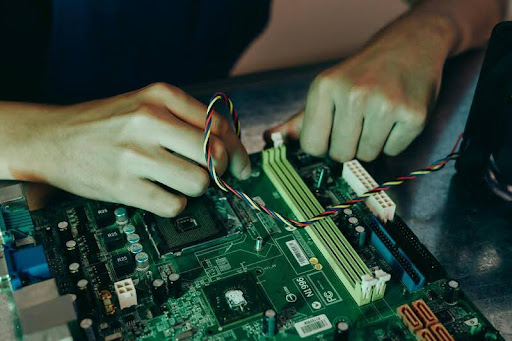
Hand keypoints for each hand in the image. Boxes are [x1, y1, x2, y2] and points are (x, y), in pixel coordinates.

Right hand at [0, 83, 250, 216]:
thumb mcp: (144, 103)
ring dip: (197, 189)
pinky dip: (175, 204)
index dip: (239, 151)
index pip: (219, 125)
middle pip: (214, 155)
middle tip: (216, 177)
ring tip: (180, 183)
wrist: (52, 138)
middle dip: (222, 171)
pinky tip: (162, 194)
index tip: (242, 165)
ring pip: (199, 182)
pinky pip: (174, 204)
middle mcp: (149, 121)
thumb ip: (185, 118)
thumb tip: (229, 148)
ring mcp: (135, 154)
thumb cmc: (104, 122)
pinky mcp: (123, 186)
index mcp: (160, 96)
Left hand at [265, 14, 455, 161]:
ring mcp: (385, 105)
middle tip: (358, 122)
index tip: (331, 134)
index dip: (323, 146)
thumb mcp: (328, 89)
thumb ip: (300, 120)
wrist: (409, 46)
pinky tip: (394, 118)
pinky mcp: (413, 115)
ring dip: (371, 144)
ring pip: (367, 155)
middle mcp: (353, 94)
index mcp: (325, 87)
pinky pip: (393, 151)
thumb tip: (270, 139)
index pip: (312, 146)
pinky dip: (393, 141)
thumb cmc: (363, 73)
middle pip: (340, 155)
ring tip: (377, 117)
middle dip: (348, 146)